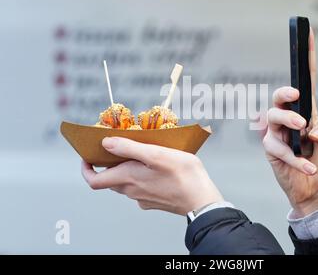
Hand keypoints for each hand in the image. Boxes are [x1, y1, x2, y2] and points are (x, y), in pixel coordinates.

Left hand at [81, 137, 223, 215]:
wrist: (202, 200)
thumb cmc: (183, 175)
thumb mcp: (156, 154)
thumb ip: (129, 148)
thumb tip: (105, 144)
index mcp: (128, 178)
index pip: (94, 180)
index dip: (86, 169)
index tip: (88, 156)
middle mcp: (132, 191)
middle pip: (110, 180)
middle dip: (110, 164)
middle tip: (120, 147)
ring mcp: (143, 198)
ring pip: (126, 183)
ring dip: (128, 169)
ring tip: (143, 153)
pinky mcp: (154, 202)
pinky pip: (141, 188)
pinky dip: (142, 177)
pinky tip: (157, 168)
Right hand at [263, 28, 317, 216]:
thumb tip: (311, 126)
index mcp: (307, 110)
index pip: (305, 79)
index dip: (306, 57)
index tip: (308, 32)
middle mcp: (289, 118)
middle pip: (279, 96)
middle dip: (285, 94)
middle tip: (297, 98)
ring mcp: (277, 132)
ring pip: (271, 116)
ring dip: (289, 122)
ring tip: (306, 135)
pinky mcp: (271, 149)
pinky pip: (276, 147)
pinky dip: (294, 157)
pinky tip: (308, 166)